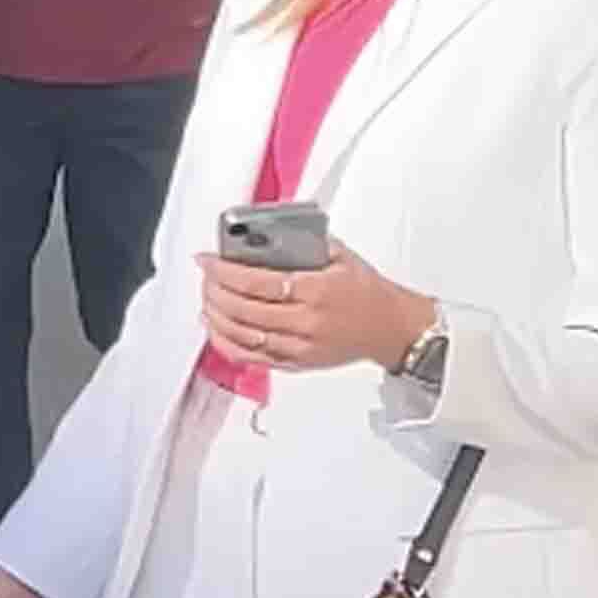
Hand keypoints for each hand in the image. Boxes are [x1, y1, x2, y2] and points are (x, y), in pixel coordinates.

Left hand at [197, 246, 433, 377]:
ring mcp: (299, 346)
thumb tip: (265, 234)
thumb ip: (305, 244)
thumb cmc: (367, 292)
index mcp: (316, 290)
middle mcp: (306, 321)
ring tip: (206, 299)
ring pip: (242, 335)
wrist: (392, 328)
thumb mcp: (341, 256)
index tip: (207, 261)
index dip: (224, 271)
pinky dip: (226, 343)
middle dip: (214, 291)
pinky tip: (215, 328)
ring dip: (215, 316)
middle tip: (206, 277)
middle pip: (243, 309)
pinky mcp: (296, 363)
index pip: (257, 282)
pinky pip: (251, 358)